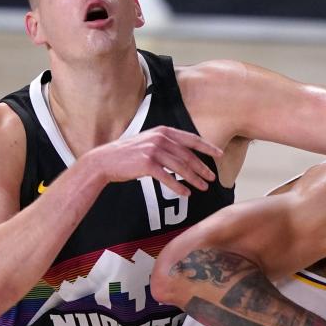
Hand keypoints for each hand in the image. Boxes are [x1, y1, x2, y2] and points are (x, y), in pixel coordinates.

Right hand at [88, 126, 222, 196]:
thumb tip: (186, 153)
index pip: (192, 139)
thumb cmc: (128, 154)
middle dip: (203, 168)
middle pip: (189, 155)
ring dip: (195, 179)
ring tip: (203, 187)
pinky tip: (187, 194)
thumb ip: (167, 143)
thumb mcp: (149, 141)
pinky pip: (168, 178)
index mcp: (163, 131)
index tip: (220, 155)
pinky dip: (179, 187)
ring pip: (181, 167)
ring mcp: (153, 150)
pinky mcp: (147, 164)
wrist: (105, 160)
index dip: (208, 147)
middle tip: (213, 178)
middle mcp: (160, 138)